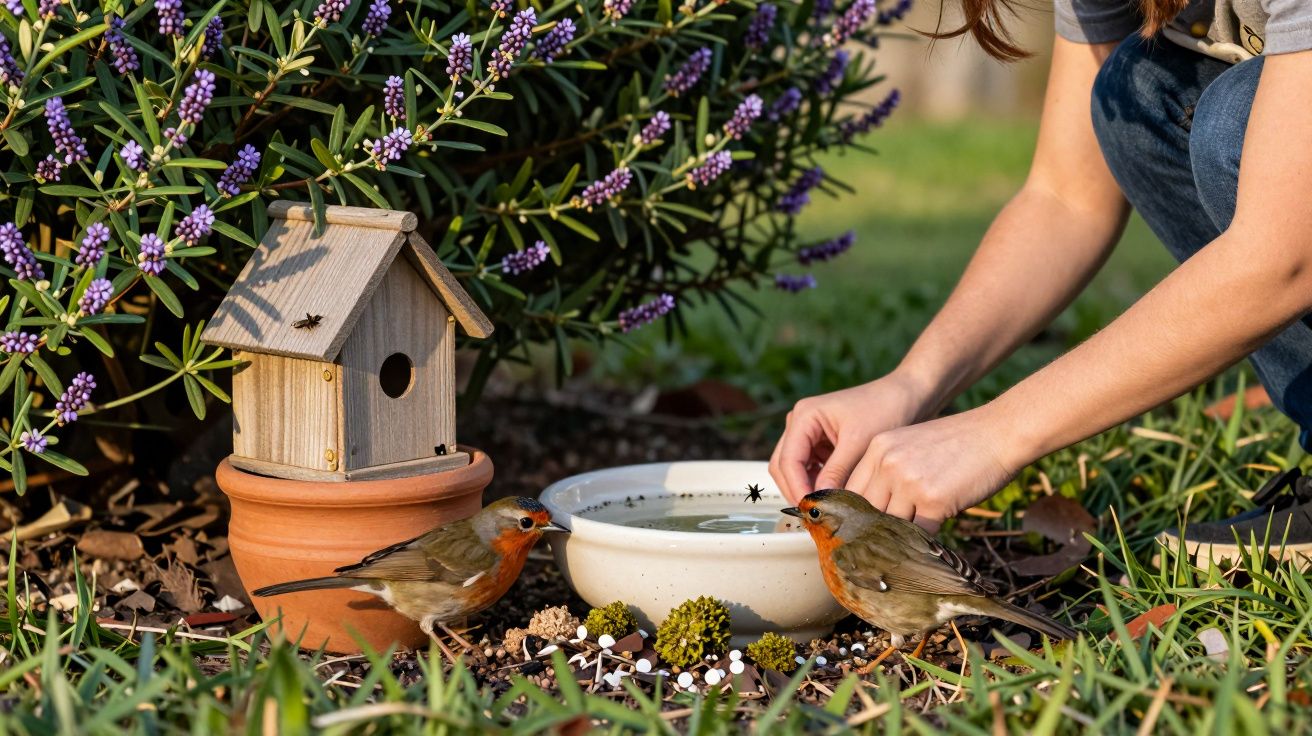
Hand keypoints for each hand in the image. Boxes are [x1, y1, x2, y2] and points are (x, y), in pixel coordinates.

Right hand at [769, 373, 930, 503]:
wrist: (905, 396)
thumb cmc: (885, 408)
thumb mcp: (860, 442)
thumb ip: (837, 471)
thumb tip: (821, 501)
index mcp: (805, 415)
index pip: (789, 459)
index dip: (796, 487)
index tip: (810, 509)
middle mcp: (800, 423)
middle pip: (783, 466)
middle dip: (796, 490)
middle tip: (814, 515)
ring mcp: (808, 434)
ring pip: (794, 470)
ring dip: (805, 488)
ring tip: (823, 509)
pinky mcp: (820, 444)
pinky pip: (810, 469)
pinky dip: (816, 484)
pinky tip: (831, 498)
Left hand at [846, 408, 1021, 530]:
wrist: (999, 433)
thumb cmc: (959, 442)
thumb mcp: (911, 444)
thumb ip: (889, 470)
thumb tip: (873, 511)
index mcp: (878, 448)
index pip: (851, 492)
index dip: (854, 515)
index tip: (858, 531)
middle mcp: (888, 464)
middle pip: (867, 512)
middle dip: (874, 531)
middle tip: (879, 548)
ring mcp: (909, 482)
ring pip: (891, 526)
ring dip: (900, 537)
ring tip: (906, 546)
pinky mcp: (933, 501)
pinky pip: (919, 533)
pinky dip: (923, 541)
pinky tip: (929, 541)